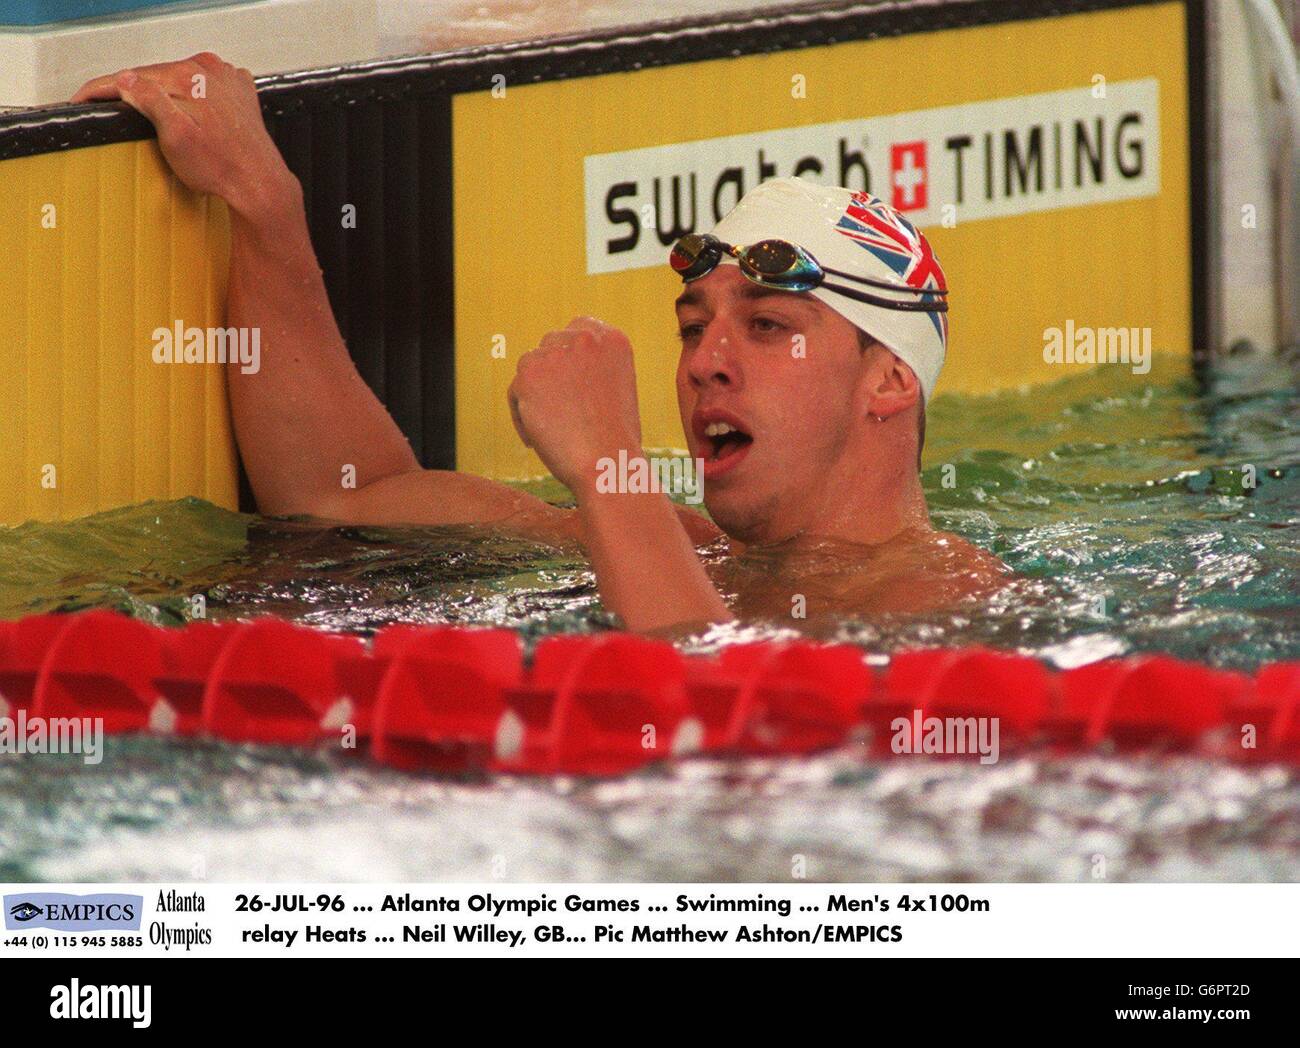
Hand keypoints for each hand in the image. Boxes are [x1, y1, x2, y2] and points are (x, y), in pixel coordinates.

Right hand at [72, 52, 295, 218]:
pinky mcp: (239, 95)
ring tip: (153, 118)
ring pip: (181, 81)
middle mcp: (211, 71)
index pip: (135, 76)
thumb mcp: (174, 137)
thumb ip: (149, 101)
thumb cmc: (222, 168)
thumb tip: (126, 80)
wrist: (259, 185)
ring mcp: (227, 81)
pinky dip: (193, 98)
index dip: (105, 89)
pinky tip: (189, 114)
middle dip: (136, 93)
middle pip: (158, 77)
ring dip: (165, 95)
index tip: (85, 98)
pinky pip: (206, 89)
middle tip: (113, 109)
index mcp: (190, 76)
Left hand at [508, 318, 642, 493]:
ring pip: (530, 368)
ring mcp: (556, 353)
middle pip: (550, 346)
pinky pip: (515, 393)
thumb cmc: (616, 442)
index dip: (569, 355)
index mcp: (613, 340)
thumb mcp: (616, 392)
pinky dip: (522, 418)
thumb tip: (559, 371)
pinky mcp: (529, 373)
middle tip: (558, 412)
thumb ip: (592, 370)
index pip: (579, 329)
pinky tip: (540, 440)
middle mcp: (585, 338)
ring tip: (552, 430)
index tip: (568, 381)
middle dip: (550, 375)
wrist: (607, 463)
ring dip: (535, 396)